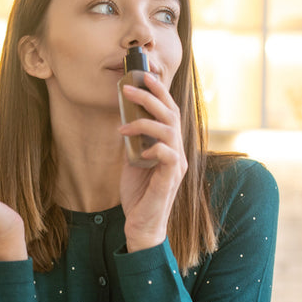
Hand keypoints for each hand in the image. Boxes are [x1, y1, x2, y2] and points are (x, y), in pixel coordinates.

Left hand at [118, 72, 186, 251]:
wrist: (141, 225)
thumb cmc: (139, 193)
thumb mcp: (132, 161)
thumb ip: (134, 141)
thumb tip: (124, 120)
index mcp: (170, 145)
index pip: (169, 112)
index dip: (159, 92)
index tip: (142, 76)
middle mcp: (177, 152)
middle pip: (170, 115)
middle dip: (150, 98)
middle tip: (127, 88)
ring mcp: (175, 166)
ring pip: (170, 132)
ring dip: (145, 123)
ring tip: (123, 123)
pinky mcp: (170, 181)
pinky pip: (168, 157)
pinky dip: (155, 149)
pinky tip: (140, 152)